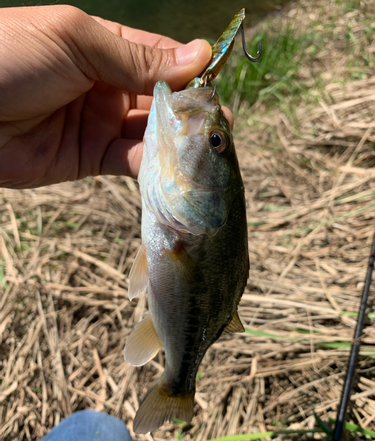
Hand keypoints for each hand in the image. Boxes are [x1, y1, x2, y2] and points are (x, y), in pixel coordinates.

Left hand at [0, 6, 213, 187]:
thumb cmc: (11, 57)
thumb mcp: (77, 42)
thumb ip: (136, 57)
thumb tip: (197, 55)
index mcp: (104, 48)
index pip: (160, 59)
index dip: (190, 71)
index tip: (217, 84)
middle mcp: (107, 86)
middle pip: (161, 100)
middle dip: (190, 112)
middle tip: (221, 126)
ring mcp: (101, 124)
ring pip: (151, 134)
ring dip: (178, 142)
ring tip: (208, 149)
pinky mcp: (92, 158)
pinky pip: (132, 161)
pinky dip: (154, 165)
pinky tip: (176, 167)